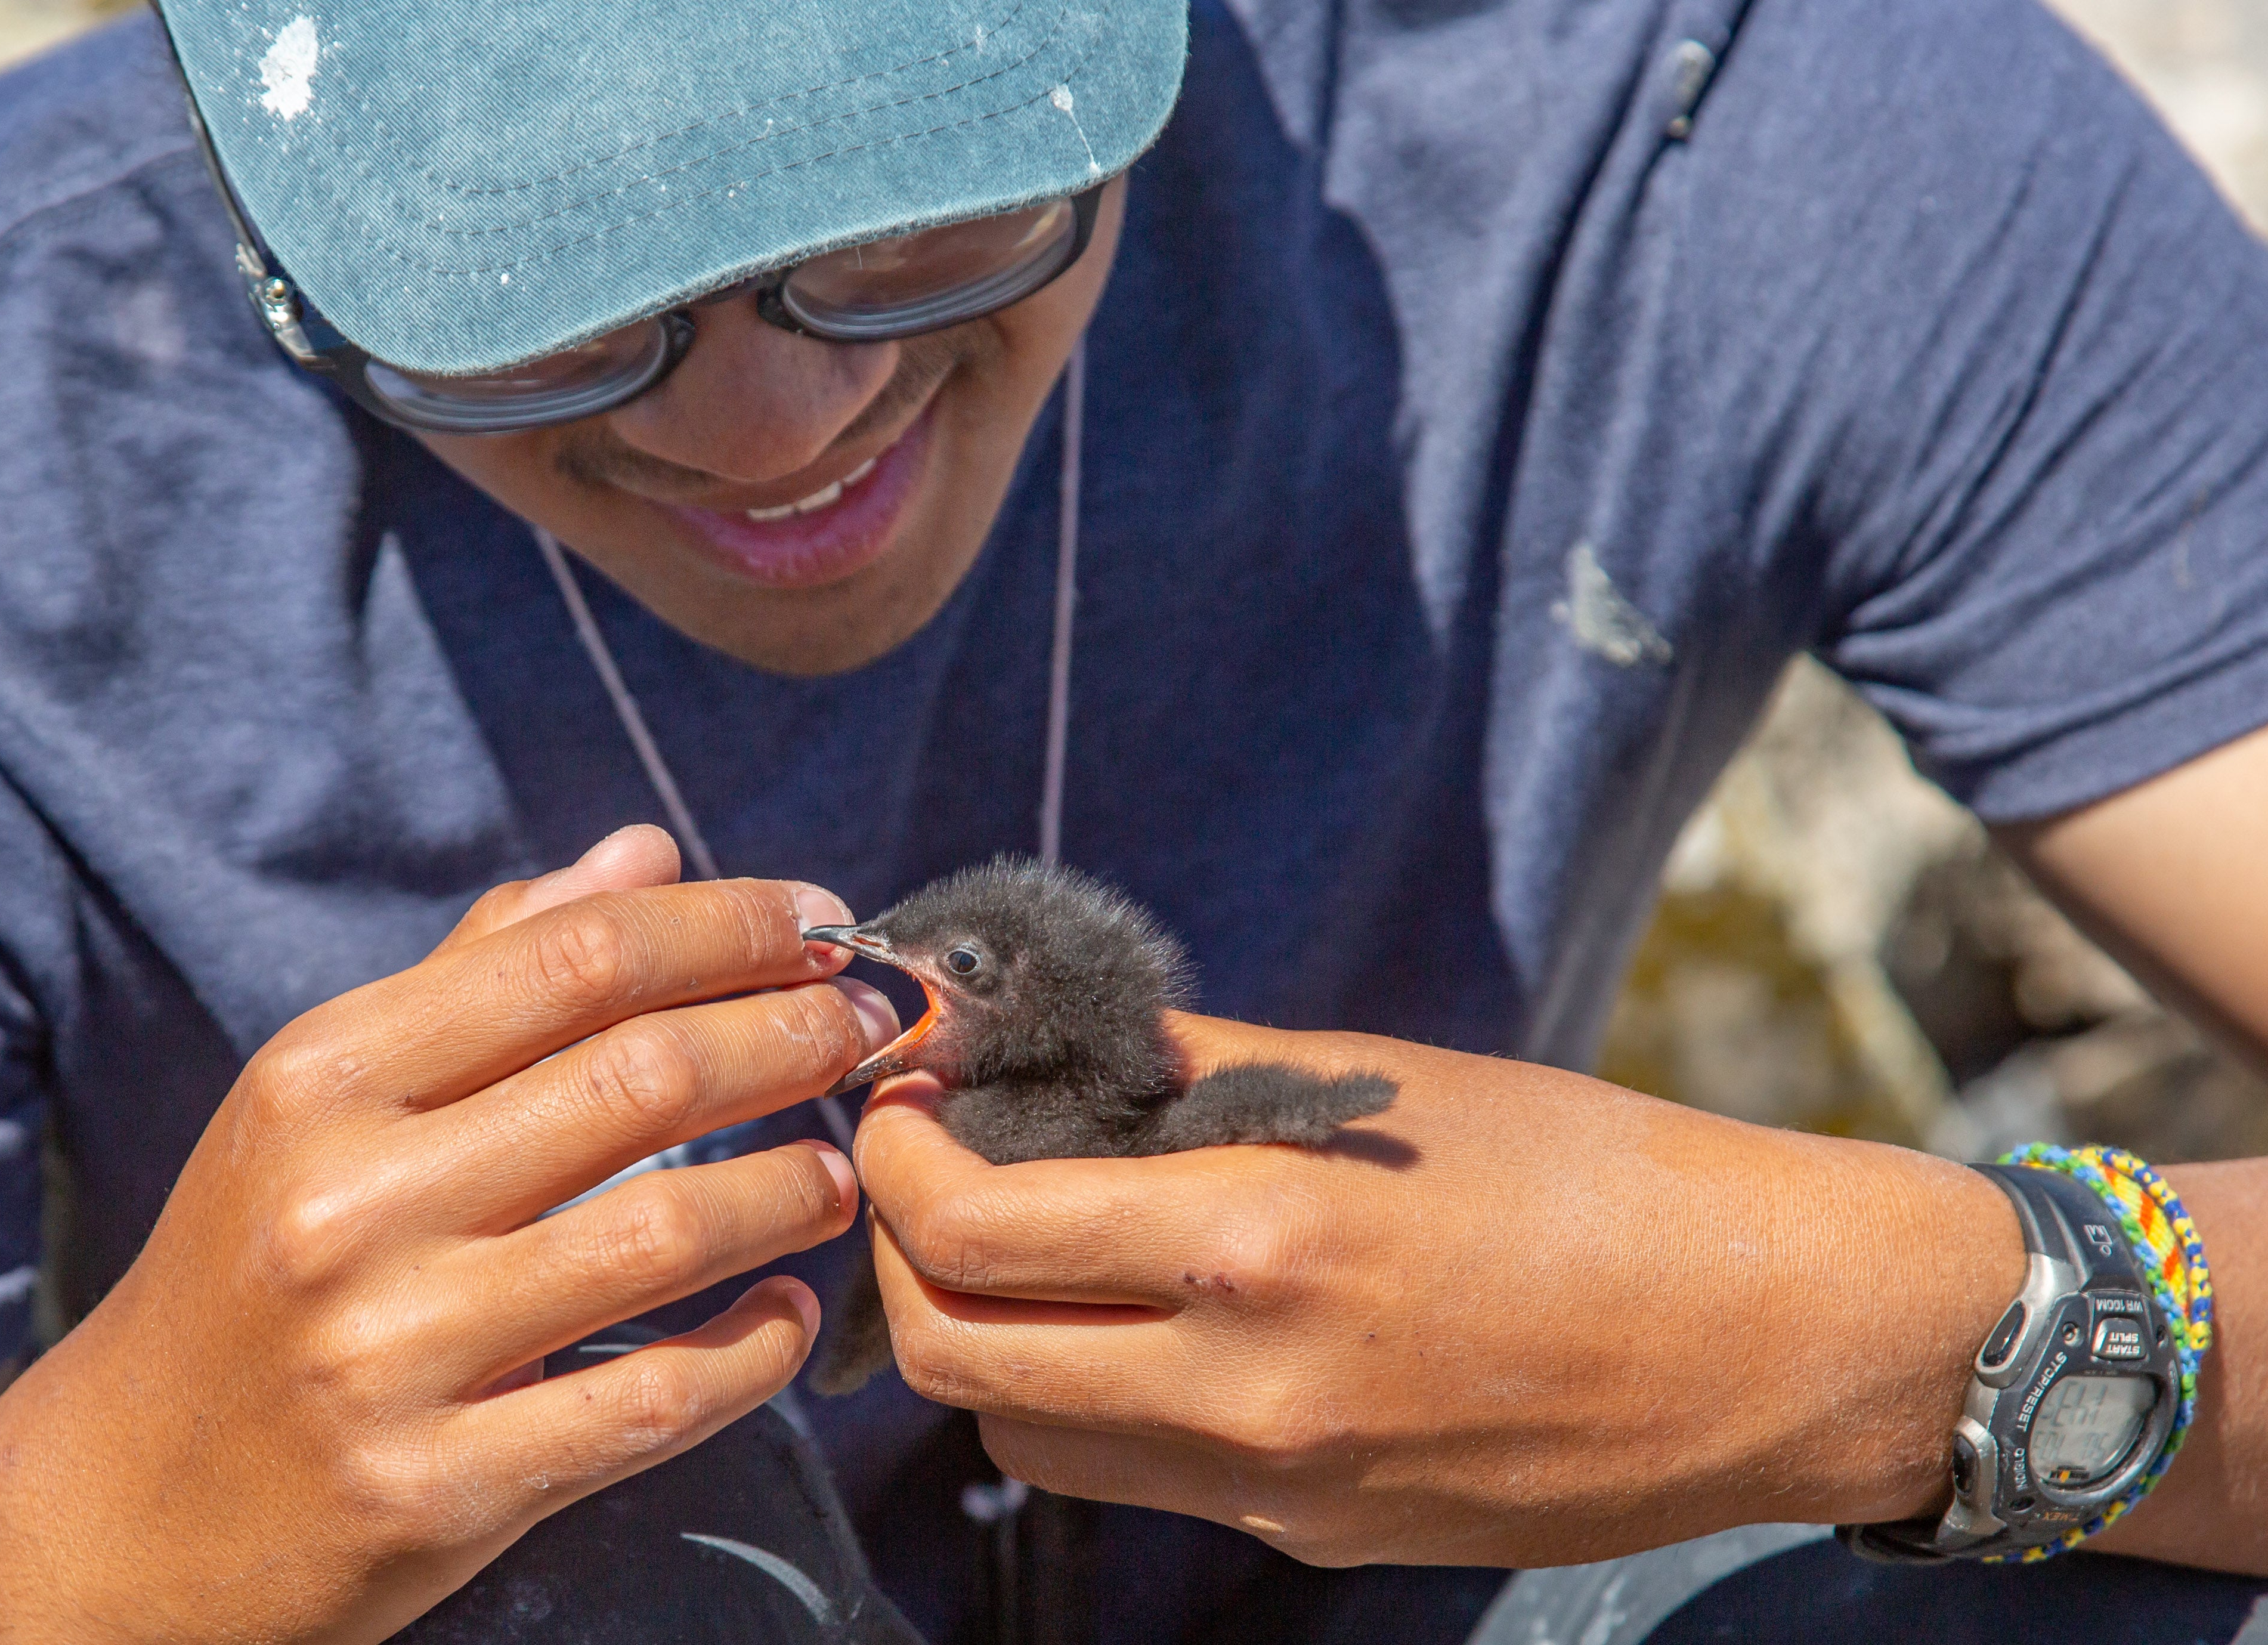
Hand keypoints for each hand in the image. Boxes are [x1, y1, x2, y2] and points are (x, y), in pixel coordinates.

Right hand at [0, 826, 892, 1643]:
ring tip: (841, 1172)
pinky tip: (792, 1313)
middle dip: (796, 1038)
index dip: (731, 929)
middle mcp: (352, 1203)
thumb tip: (643, 851)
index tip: (824, 924)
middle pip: (646, 1076)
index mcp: (323, 1080)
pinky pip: (654, 1401)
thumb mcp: (325, 1102)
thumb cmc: (251, 1271)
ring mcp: (393, 1353)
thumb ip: (485, 969)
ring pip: (669, 1233)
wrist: (123, 1512)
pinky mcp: (439, 1488)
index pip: (577, 957)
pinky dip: (755, 1349)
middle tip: (872, 1030)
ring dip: (794, 1189)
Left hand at [853, 1012, 2020, 1567]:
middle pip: (956, 1365)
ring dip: (992, 1339)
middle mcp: (1247, 1395)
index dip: (895, 1159)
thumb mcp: (1380, 1080)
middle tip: (935, 1169)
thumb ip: (1193, 1069)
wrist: (1769, 1338)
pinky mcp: (1319, 1538)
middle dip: (905, 1259)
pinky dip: (1100, 1396)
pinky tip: (1152, 1315)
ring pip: (1031, 1440)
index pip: (966, 1235)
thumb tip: (1048, 1041)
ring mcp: (1281, 1490)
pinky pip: (1145, 1477)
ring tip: (1034, 1243)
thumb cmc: (1593, 1173)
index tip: (905, 1099)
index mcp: (1256, 1249)